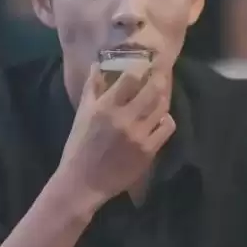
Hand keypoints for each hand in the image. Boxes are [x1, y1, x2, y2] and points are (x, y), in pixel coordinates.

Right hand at [58, 64, 174, 208]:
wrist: (83, 183)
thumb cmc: (79, 146)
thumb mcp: (82, 114)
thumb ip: (92, 87)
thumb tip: (98, 63)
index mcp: (105, 107)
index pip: (130, 77)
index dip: (141, 67)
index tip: (146, 63)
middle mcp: (124, 118)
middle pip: (152, 90)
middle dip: (159, 79)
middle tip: (160, 75)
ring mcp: (138, 135)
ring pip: (162, 107)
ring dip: (162, 99)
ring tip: (160, 96)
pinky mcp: (148, 151)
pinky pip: (167, 128)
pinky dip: (166, 120)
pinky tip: (161, 119)